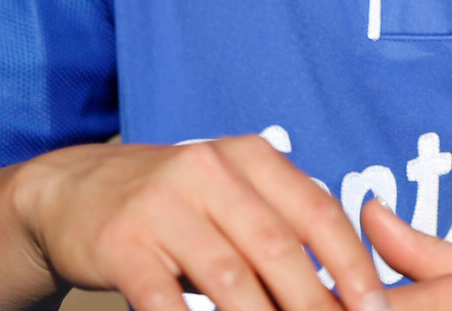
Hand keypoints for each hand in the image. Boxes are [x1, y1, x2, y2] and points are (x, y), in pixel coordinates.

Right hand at [5, 137, 386, 310]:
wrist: (76, 189)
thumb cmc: (175, 201)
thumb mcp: (230, 189)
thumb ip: (280, 218)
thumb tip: (350, 278)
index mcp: (249, 156)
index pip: (315, 209)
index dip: (351, 262)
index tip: (375, 308)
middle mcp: (211, 169)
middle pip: (278, 247)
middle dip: (315, 303)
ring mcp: (164, 204)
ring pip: (228, 278)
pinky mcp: (123, 242)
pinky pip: (163, 299)